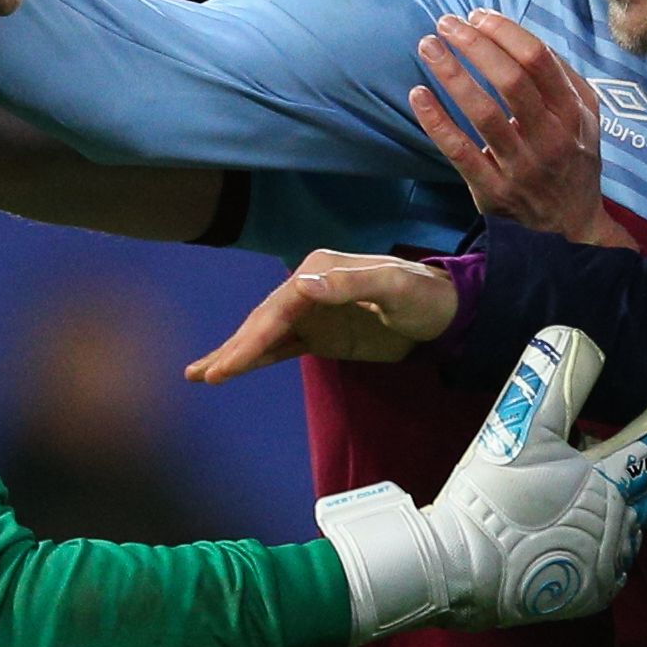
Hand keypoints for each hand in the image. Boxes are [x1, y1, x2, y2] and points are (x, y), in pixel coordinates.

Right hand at [184, 251, 457, 383]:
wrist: (447, 310)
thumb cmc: (424, 295)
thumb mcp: (394, 286)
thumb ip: (351, 284)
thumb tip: (303, 284)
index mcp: (319, 270)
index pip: (278, 308)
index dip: (252, 337)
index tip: (230, 364)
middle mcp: (309, 287)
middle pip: (263, 321)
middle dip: (233, 349)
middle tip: (203, 376)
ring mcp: (312, 312)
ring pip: (264, 334)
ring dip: (234, 352)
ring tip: (199, 374)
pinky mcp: (319, 333)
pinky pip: (280, 347)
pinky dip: (255, 357)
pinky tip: (232, 368)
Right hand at [316, 326, 646, 642]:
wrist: (459, 568)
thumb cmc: (488, 494)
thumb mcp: (516, 425)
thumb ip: (553, 380)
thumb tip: (580, 335)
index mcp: (605, 481)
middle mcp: (620, 524)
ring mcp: (608, 562)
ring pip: (646, 519)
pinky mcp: (592, 590)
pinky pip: (621, 554)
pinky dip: (627, 530)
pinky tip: (622, 522)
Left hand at [410, 10, 636, 248]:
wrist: (572, 225)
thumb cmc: (572, 159)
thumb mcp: (586, 117)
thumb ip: (562, 77)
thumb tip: (520, 36)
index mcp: (573, 113)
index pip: (537, 60)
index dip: (504, 32)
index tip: (477, 16)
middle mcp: (550, 138)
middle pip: (510, 80)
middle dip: (474, 45)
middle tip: (446, 23)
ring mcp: (520, 167)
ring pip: (482, 113)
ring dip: (452, 74)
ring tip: (429, 46)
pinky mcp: (492, 191)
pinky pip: (460, 151)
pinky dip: (436, 120)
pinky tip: (418, 93)